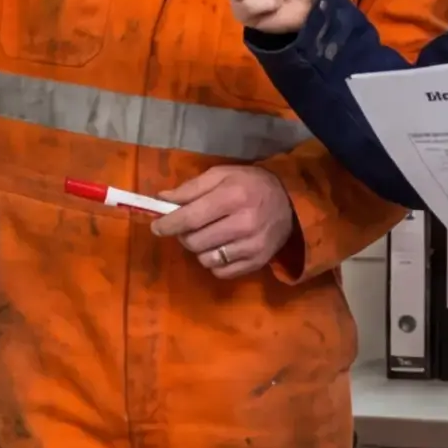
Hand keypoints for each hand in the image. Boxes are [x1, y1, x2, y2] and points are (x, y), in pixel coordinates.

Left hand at [151, 165, 297, 279]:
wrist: (290, 202)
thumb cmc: (250, 184)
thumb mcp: (222, 175)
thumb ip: (191, 187)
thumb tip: (162, 199)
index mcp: (233, 196)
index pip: (190, 217)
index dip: (168, 224)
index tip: (156, 227)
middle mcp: (244, 223)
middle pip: (195, 241)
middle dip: (183, 235)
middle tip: (187, 227)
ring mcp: (252, 246)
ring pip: (206, 259)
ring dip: (199, 249)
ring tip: (207, 236)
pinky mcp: (257, 262)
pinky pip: (221, 272)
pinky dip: (214, 262)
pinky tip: (220, 247)